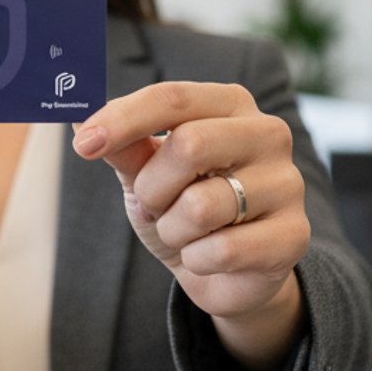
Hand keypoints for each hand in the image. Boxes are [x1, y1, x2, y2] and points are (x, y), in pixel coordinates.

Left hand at [72, 81, 309, 329]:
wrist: (224, 272)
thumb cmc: (183, 207)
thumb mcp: (145, 173)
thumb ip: (122, 146)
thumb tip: (77, 119)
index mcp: (230, 105)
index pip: (173, 98)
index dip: (123, 119)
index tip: (83, 145)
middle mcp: (268, 134)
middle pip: (189, 144)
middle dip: (153, 185)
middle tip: (154, 205)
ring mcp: (288, 184)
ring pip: (201, 204)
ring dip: (174, 228)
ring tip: (186, 232)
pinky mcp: (294, 236)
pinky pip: (221, 250)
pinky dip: (197, 259)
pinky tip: (208, 256)